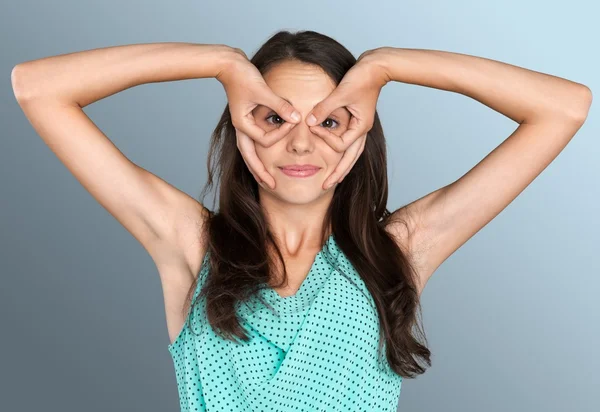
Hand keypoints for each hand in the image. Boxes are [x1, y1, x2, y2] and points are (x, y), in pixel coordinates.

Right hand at [216, 48, 301, 188]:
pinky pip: (255, 141)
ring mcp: (243, 126)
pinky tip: (271, 156)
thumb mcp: (263, 91)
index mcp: (242, 124)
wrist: (229, 64)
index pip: (264, 141)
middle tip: (273, 186)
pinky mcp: (247, 120)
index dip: (280, 135)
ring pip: (250, 153)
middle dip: (261, 173)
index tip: (293, 123)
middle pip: (250, 158)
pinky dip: (263, 150)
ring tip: (269, 179)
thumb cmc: (243, 76)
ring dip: (260, 165)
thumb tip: (296, 118)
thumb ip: (280, 106)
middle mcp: (241, 128)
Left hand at [304, 49, 389, 188]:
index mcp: (361, 127)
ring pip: (352, 154)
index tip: (312, 128)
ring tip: (331, 180)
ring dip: (341, 167)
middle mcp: (362, 130)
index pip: (341, 145)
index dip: (325, 139)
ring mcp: (361, 127)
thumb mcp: (341, 93)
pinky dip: (341, 152)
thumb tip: (309, 122)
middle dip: (338, 173)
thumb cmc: (361, 78)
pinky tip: (334, 157)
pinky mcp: (357, 121)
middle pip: (350, 159)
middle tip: (325, 186)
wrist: (376, 67)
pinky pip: (349, 143)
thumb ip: (324, 109)